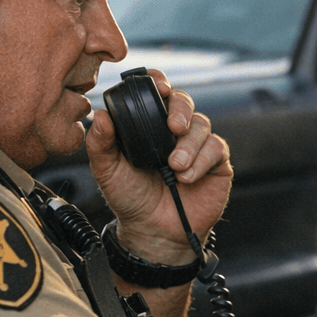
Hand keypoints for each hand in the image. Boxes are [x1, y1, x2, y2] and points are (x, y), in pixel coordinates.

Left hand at [86, 70, 231, 265]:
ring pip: (202, 125)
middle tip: (172, 127)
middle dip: (181, 109)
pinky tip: (186, 177)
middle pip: (184, 102)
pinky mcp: (216, 163)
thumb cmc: (131, 200)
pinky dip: (202, 160)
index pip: (157, 94)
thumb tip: (99, 115)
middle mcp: (174, 132)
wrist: (154, 232)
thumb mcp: (108, 171)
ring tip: (175, 166)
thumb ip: (101, 144)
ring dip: (189, 144)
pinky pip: (216, 148)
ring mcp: (197, 146)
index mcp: (148, 125)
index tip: (159, 87)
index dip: (159, 83)